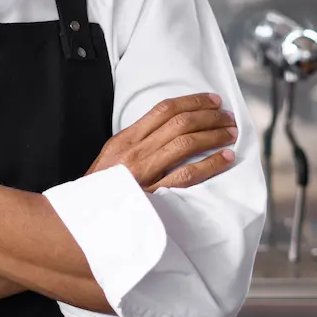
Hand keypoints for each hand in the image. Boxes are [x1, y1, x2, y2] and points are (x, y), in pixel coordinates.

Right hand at [86, 93, 236, 191]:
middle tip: (228, 116)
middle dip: (208, 116)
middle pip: (179, 123)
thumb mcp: (111, 156)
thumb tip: (167, 130)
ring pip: (186, 143)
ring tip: (231, 132)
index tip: (212, 100)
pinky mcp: (155, 194)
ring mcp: (145, 172)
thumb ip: (136, 143)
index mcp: (126, 139)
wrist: (85, 216)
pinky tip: (225, 158)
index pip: (164, 110)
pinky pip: (188, 175)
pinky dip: (210, 164)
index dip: (192, 101)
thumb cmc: (101, 187)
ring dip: (213, 135)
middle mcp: (136, 151)